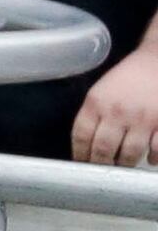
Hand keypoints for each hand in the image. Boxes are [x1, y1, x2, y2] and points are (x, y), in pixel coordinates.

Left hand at [73, 43, 157, 167]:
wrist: (157, 60)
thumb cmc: (128, 78)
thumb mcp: (101, 91)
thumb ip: (93, 115)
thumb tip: (86, 146)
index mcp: (96, 103)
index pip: (81, 136)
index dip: (80, 154)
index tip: (82, 164)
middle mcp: (117, 112)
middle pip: (103, 150)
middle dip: (101, 164)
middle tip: (103, 169)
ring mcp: (142, 119)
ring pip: (129, 154)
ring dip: (125, 163)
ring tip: (123, 165)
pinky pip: (157, 150)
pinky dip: (153, 158)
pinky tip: (149, 159)